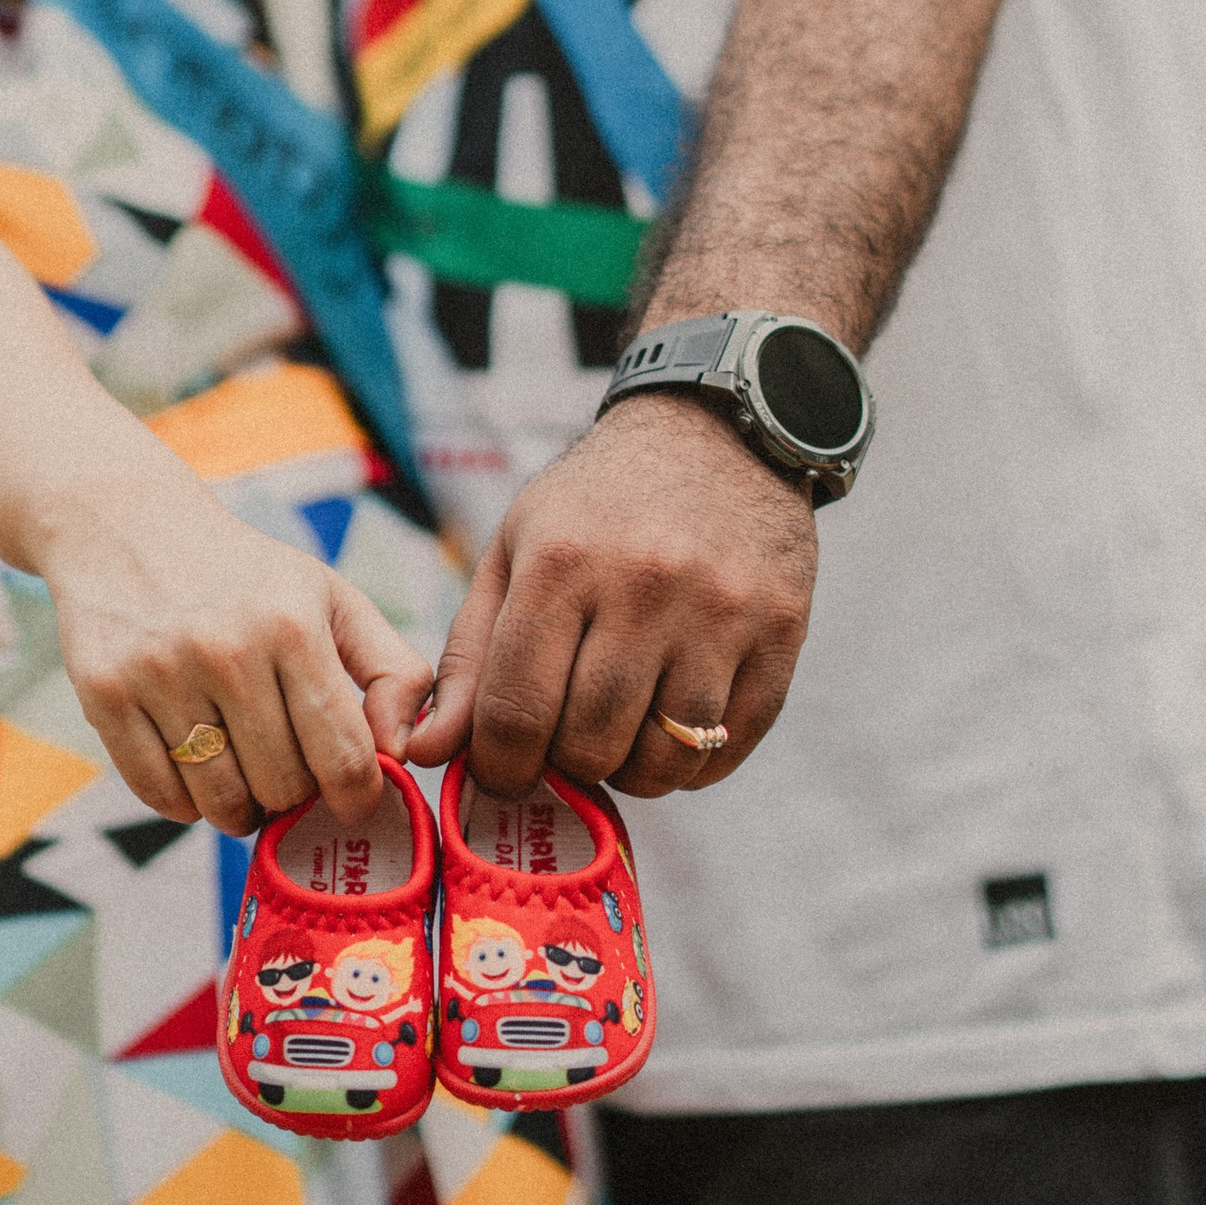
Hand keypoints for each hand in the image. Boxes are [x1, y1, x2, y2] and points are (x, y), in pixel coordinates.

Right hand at [44, 463, 434, 838]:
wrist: (126, 527)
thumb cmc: (246, 577)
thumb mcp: (330, 598)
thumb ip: (393, 670)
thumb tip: (403, 751)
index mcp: (292, 624)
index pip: (344, 755)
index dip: (357, 795)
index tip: (351, 799)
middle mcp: (226, 648)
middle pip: (282, 786)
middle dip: (292, 793)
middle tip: (285, 768)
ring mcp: (160, 672)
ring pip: (220, 802)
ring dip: (238, 807)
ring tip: (240, 771)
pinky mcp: (104, 693)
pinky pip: (159, 797)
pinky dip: (183, 803)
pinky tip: (192, 765)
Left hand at [409, 396, 815, 799]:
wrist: (716, 433)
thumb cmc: (596, 505)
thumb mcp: (516, 550)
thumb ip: (469, 656)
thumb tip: (425, 752)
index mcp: (563, 560)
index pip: (517, 712)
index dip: (499, 766)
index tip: (502, 770)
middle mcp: (645, 585)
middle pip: (590, 743)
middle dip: (566, 765)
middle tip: (564, 740)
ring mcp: (720, 610)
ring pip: (664, 758)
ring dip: (632, 771)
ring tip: (620, 733)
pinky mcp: (781, 630)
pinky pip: (729, 746)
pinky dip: (693, 762)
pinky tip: (671, 725)